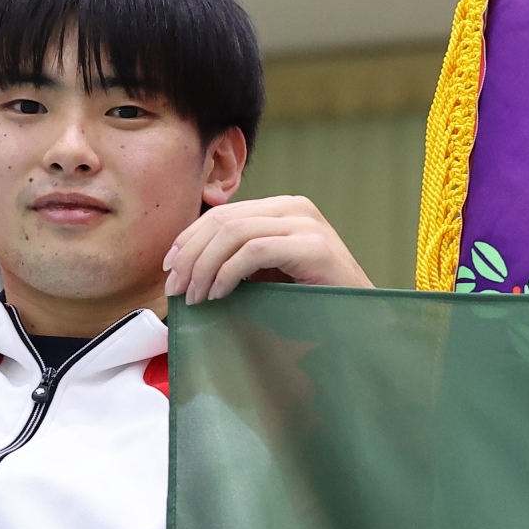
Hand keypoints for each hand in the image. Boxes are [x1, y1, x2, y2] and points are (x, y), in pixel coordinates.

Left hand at [164, 195, 371, 302]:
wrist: (358, 321)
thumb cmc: (309, 301)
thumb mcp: (266, 272)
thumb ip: (237, 258)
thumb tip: (183, 263)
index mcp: (284, 209)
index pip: (223, 213)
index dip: (188, 238)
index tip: (170, 270)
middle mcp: (296, 208)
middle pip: (223, 219)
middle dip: (190, 255)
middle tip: (176, 289)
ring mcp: (307, 224)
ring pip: (233, 232)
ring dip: (204, 267)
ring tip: (196, 297)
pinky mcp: (313, 246)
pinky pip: (254, 251)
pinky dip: (227, 273)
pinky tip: (219, 294)